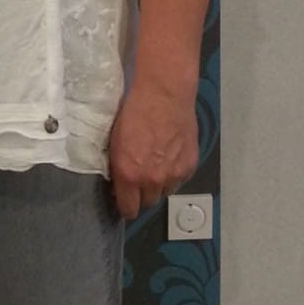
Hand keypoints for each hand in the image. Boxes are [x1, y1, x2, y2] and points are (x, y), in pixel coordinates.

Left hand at [107, 83, 198, 220]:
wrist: (163, 95)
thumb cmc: (134, 111)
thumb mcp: (115, 141)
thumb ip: (119, 168)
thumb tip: (119, 182)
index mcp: (129, 174)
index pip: (128, 209)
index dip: (125, 206)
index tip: (123, 199)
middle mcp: (152, 180)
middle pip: (147, 203)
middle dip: (142, 194)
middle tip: (139, 178)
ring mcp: (172, 175)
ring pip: (164, 192)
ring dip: (159, 184)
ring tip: (155, 164)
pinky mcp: (188, 166)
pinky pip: (179, 180)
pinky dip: (173, 173)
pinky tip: (169, 156)